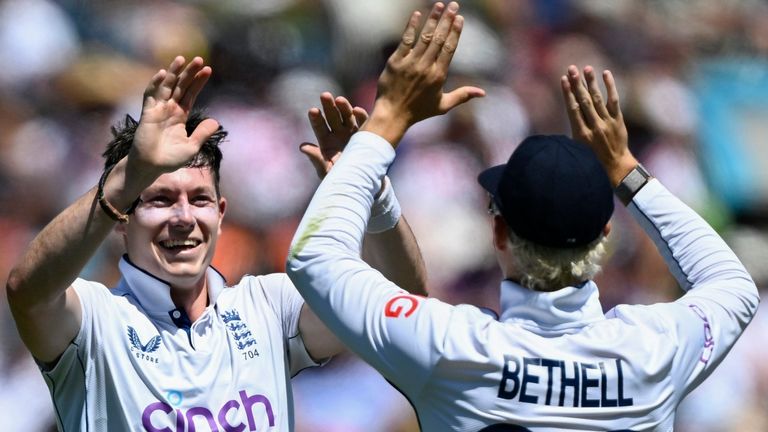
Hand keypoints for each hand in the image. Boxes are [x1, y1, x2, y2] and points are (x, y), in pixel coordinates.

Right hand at [130, 56, 219, 176]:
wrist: (151, 167)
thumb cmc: (170, 159)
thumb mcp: (192, 146)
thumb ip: (202, 133)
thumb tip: (216, 122)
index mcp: (180, 115)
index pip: (190, 94)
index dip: (198, 82)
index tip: (208, 69)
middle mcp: (169, 109)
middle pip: (181, 86)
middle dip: (189, 72)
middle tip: (199, 58)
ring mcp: (158, 109)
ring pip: (166, 86)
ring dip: (174, 72)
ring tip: (182, 59)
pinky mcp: (148, 113)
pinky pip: (151, 95)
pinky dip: (155, 84)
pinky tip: (163, 74)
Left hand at [300, 92, 368, 177]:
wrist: (361, 183)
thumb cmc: (340, 178)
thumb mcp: (327, 171)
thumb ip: (316, 159)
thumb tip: (302, 147)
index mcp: (326, 141)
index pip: (319, 127)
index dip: (316, 119)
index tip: (313, 111)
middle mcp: (338, 134)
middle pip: (332, 117)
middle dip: (328, 106)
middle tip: (324, 95)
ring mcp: (352, 132)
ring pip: (347, 116)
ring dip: (344, 107)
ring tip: (340, 100)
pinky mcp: (366, 134)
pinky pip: (363, 123)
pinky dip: (361, 116)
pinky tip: (357, 110)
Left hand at [362, 2, 484, 145]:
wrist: (392, 115)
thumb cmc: (418, 112)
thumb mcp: (443, 106)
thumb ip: (462, 96)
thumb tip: (483, 93)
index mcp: (438, 76)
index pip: (449, 49)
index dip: (455, 32)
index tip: (460, 18)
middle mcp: (426, 67)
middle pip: (439, 39)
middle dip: (447, 20)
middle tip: (453, 5)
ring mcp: (410, 63)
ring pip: (424, 37)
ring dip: (433, 19)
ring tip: (439, 5)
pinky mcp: (395, 61)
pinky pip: (405, 40)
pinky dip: (411, 26)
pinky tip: (417, 14)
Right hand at [560, 65, 636, 185]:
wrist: (615, 167)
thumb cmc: (591, 159)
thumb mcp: (577, 148)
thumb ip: (573, 130)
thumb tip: (568, 112)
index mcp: (581, 134)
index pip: (573, 109)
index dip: (568, 93)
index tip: (563, 79)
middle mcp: (594, 127)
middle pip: (584, 101)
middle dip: (577, 83)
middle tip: (572, 68)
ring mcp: (607, 123)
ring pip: (598, 99)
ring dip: (591, 82)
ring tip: (586, 68)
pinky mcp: (617, 120)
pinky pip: (614, 101)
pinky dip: (610, 87)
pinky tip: (605, 74)